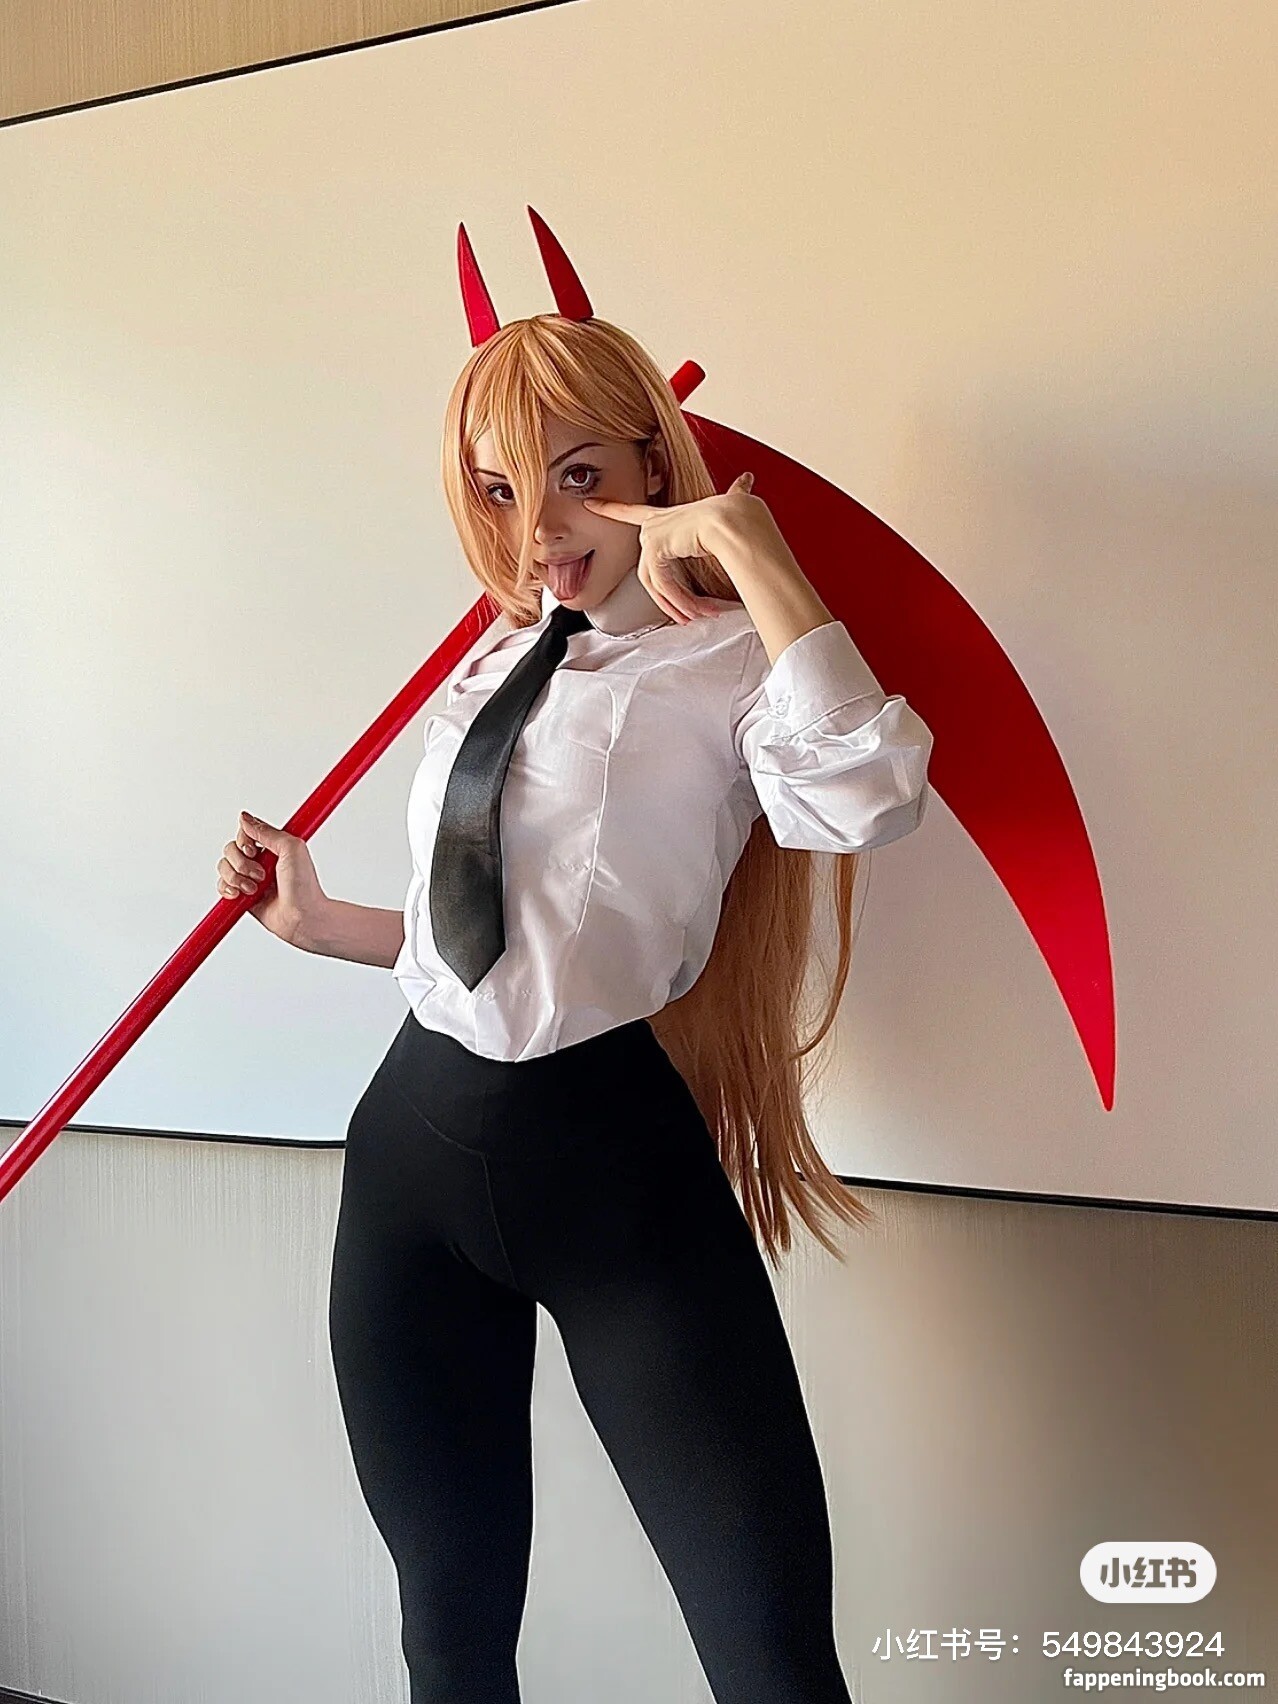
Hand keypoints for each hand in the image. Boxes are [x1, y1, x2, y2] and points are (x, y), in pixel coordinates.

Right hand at [215, 811, 328, 948]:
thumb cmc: (304, 887)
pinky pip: (222, 886)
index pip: (244, 833)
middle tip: (260, 874)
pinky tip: (240, 894)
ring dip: (236, 878)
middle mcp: (260, 860)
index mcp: (273, 846)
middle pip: (230, 849)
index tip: (254, 851)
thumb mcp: (292, 848)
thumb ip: (267, 831)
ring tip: (254, 888)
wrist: (302, 917)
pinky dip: (227, 889)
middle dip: (241, 863)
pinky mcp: (243, 895)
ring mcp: (250, 878)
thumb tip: (245, 818)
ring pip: (224, 867)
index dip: (244, 842)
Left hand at [581, 472, 762, 623]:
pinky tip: (696, 609)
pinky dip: (680, 601)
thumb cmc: (733, 514)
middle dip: (672, 599)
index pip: (633, 512)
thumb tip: (748, 479)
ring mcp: (652, 537)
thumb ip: (734, 495)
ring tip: (698, 615)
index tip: (591, 503)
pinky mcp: (655, 550)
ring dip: (680, 604)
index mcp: (667, 515)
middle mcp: (655, 526)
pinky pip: (663, 585)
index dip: (611, 508)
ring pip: (658, 583)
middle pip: (651, 572)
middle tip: (689, 614)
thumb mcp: (728, 507)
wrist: (734, 521)